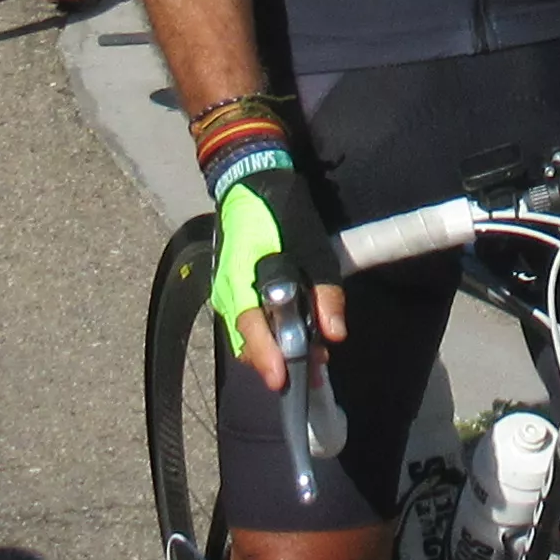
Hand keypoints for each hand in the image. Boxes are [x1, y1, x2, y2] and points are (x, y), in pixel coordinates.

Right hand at [205, 162, 340, 390]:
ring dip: (275, 351)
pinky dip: (269, 336)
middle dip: (276, 361)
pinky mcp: (232, 288)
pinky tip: (298, 339)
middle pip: (246, 340)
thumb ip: (324, 292)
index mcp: (241, 276)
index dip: (266, 355)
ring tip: (311, 361)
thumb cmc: (281, 212)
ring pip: (246, 335)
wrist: (249, 180)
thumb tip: (335, 335)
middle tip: (311, 375)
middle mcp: (226, 289)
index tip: (281, 380)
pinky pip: (247, 323)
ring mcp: (225, 290)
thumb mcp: (313, 248)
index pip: (249, 325)